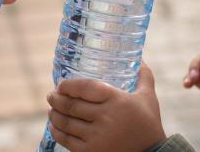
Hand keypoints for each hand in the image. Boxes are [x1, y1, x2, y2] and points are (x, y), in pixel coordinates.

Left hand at [46, 62, 165, 151]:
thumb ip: (143, 76)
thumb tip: (139, 58)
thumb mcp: (148, 97)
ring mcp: (96, 137)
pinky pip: (67, 140)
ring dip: (54, 114)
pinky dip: (57, 132)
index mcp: (116, 100)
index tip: (60, 85)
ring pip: (66, 122)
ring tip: (51, 109)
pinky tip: (54, 127)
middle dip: (56, 99)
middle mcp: (104, 117)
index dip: (68, 85)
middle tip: (51, 95)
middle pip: (71, 105)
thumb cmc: (149, 124)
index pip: (85, 88)